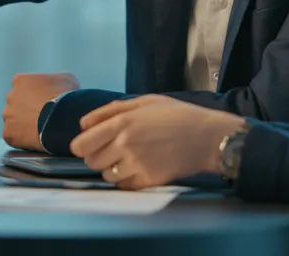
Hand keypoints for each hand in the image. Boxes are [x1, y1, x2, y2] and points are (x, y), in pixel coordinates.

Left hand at [2, 72, 80, 151]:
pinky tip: (37, 139)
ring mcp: (7, 116)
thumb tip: (57, 87)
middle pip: (16, 104)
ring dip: (24, 124)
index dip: (36, 95)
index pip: (23, 87)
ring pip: (14, 121)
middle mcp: (9, 96)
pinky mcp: (8, 134)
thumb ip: (55, 80)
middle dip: (27, 109)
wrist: (63, 118)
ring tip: (41, 129)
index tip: (45, 101)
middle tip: (43, 116)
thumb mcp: (66, 78)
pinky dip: (23, 139)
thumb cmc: (66, 96)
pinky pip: (14, 137)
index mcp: (20, 80)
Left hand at [69, 95, 243, 189]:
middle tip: (114, 150)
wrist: (207, 137)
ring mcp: (136, 164)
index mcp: (122, 122)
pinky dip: (127, 180)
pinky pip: (123, 186)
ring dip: (113, 169)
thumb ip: (111, 110)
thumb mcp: (145, 101)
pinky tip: (140, 168)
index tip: (90, 145)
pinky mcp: (148, 180)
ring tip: (130, 158)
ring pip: (106, 175)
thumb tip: (84, 124)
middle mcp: (124, 144)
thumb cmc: (177, 115)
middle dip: (98, 156)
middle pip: (91, 161)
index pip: (81, 145)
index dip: (82, 146)